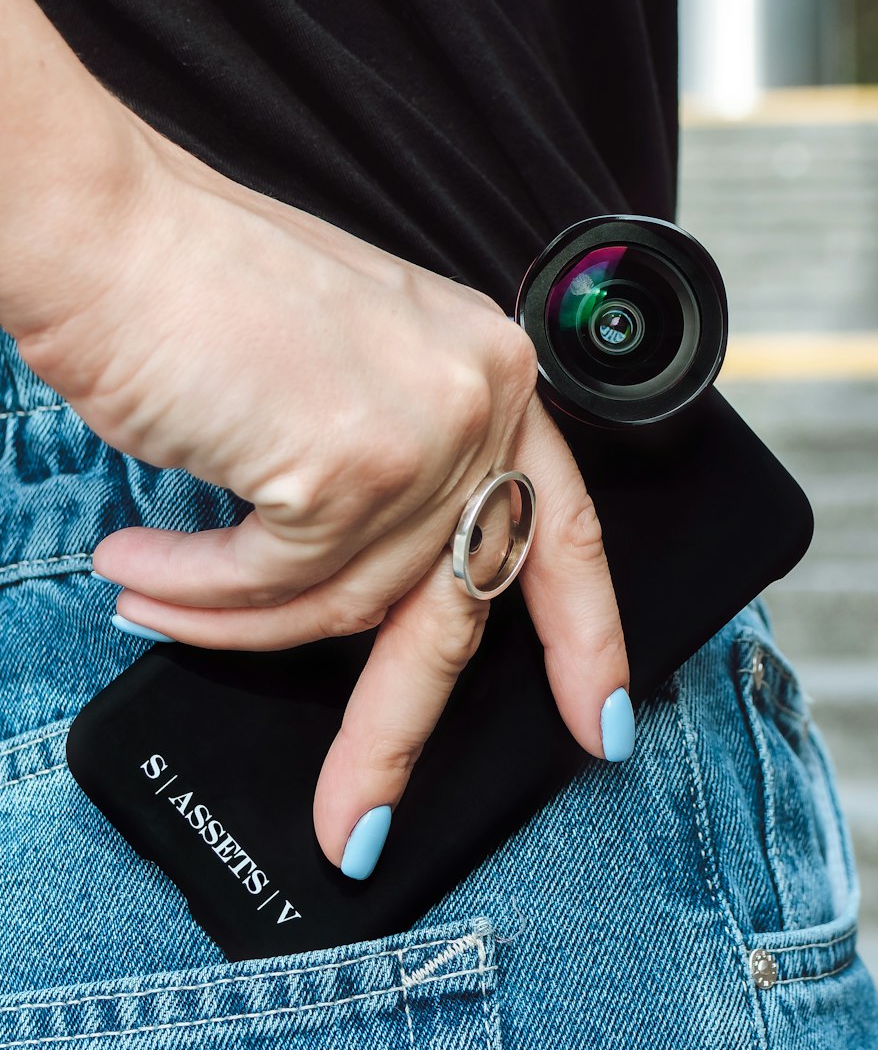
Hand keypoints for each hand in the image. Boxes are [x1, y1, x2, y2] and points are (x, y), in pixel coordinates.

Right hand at [13, 110, 633, 878]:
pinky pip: (273, 586)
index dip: (584, 635)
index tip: (595, 718)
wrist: (109, 229)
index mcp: (488, 373)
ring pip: (341, 603)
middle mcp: (480, 397)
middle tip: (357, 821)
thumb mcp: (338, 383)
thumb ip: (386, 484)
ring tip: (159, 597)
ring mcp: (426, 431)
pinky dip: (199, 592)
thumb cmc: (204, 295)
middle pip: (455, 604)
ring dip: (236, 622)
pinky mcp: (351, 464)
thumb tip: (375, 601)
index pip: (563, 526)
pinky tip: (141, 568)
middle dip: (393, 731)